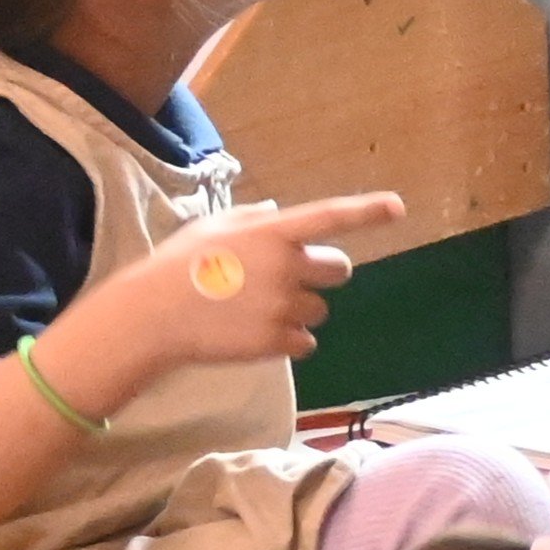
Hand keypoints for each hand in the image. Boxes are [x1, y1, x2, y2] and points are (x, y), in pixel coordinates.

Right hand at [47, 192, 403, 412]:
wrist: (152, 317)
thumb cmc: (179, 266)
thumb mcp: (214, 228)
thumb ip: (254, 219)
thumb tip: (278, 211)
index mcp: (271, 233)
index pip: (329, 217)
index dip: (366, 212)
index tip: (397, 208)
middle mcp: (285, 267)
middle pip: (339, 270)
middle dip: (321, 274)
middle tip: (286, 279)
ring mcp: (282, 306)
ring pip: (320, 309)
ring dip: (298, 309)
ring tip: (253, 308)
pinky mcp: (277, 341)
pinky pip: (306, 341)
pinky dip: (287, 339)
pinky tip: (252, 331)